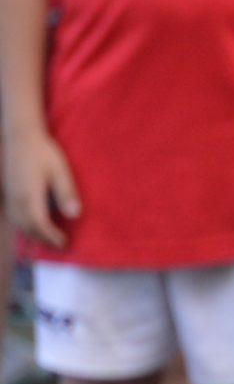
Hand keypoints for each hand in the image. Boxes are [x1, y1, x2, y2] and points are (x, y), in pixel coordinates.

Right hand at [3, 128, 78, 247]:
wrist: (21, 137)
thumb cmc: (44, 153)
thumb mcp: (61, 171)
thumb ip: (66, 193)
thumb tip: (75, 216)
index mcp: (30, 197)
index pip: (40, 225)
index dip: (52, 237)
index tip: (66, 244)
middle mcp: (16, 200)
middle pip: (29, 228)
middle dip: (44, 239)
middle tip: (60, 246)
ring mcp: (10, 196)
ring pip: (19, 223)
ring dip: (34, 234)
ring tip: (49, 239)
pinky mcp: (8, 192)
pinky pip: (14, 215)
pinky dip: (25, 225)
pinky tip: (34, 225)